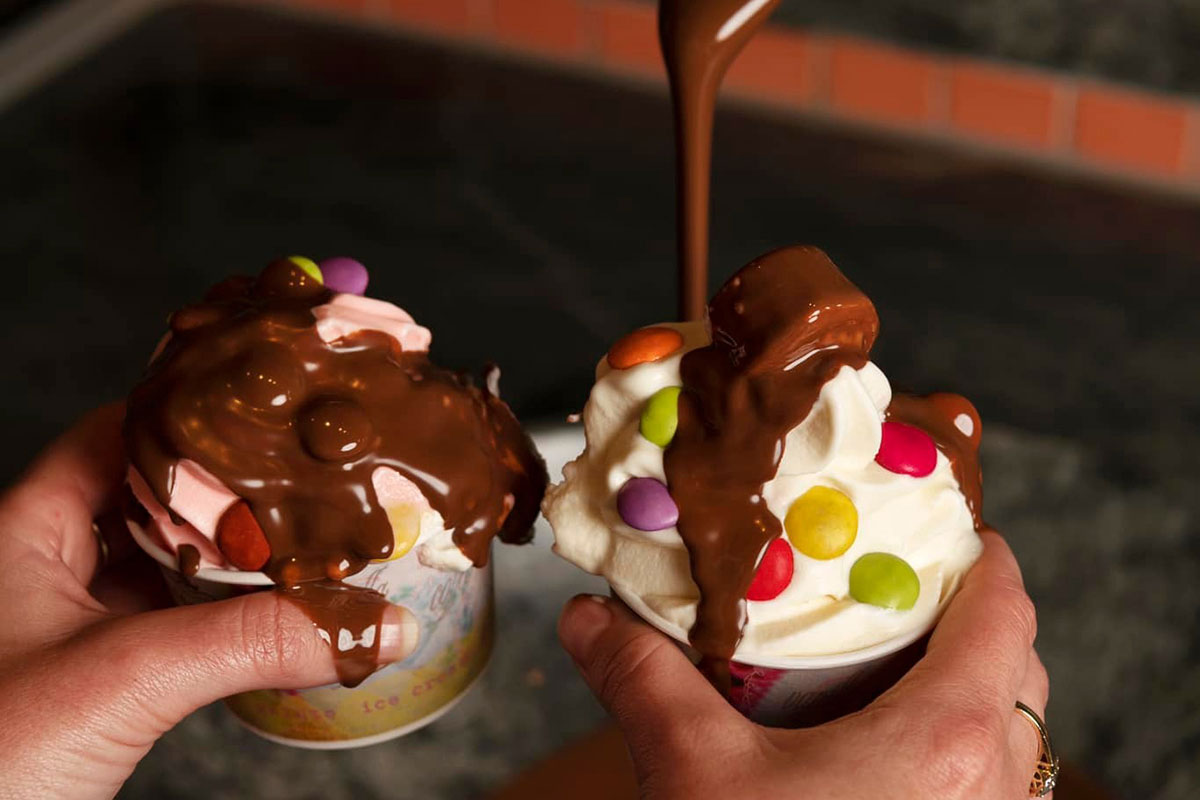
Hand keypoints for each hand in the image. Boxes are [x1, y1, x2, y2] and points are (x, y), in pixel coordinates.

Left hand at [0, 405, 419, 798]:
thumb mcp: (127, 677)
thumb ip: (253, 642)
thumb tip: (372, 624)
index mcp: (20, 532)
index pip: (114, 436)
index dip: (189, 419)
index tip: (266, 417)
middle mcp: (39, 571)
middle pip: (146, 503)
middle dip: (225, 498)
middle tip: (305, 484)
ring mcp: (62, 631)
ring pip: (158, 571)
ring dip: (226, 567)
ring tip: (303, 548)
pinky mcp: (89, 686)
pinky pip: (165, 631)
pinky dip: (216, 624)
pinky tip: (266, 625)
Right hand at [558, 531, 1048, 798]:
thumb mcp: (693, 774)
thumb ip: (642, 680)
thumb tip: (588, 621)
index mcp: (944, 742)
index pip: (1005, 615)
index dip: (989, 559)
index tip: (962, 529)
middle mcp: (990, 788)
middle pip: (1016, 668)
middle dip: (971, 616)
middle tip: (907, 588)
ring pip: (1009, 731)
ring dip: (967, 684)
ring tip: (892, 662)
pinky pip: (988, 781)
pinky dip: (954, 743)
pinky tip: (878, 750)